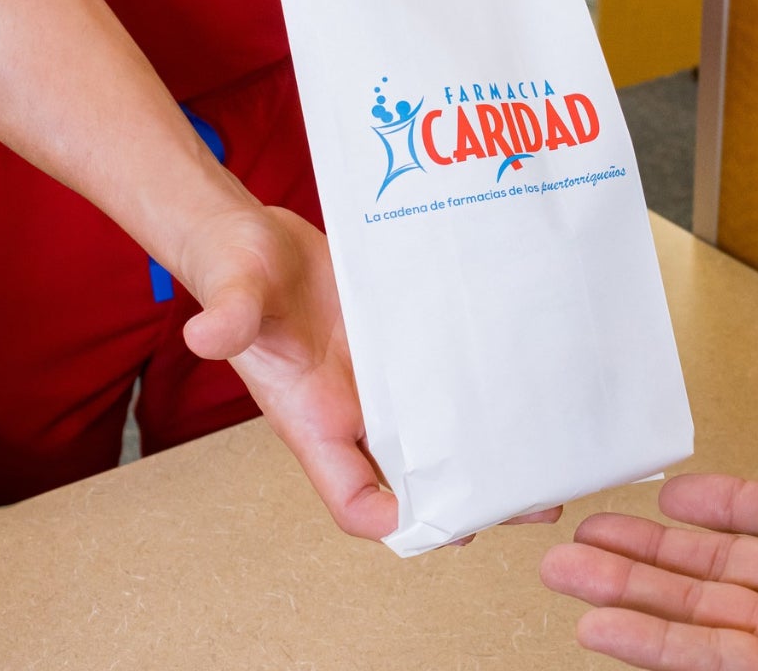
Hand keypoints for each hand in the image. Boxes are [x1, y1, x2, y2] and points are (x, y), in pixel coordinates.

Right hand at [174, 205, 557, 540]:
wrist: (254, 234)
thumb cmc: (235, 268)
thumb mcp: (234, 288)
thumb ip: (228, 315)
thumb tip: (207, 334)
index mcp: (312, 421)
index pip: (355, 500)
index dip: (398, 520)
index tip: (450, 523)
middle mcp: (352, 415)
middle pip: (416, 482)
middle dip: (470, 499)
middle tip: (534, 501)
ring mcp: (381, 387)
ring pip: (441, 439)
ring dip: (488, 453)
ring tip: (550, 458)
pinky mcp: (404, 351)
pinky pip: (447, 386)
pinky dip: (483, 396)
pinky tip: (527, 388)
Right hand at [540, 307, 757, 669]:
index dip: (711, 503)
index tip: (664, 491)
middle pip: (708, 566)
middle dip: (639, 549)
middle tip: (576, 530)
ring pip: (692, 612)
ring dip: (627, 591)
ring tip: (563, 570)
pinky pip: (710, 661)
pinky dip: (653, 646)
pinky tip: (602, 627)